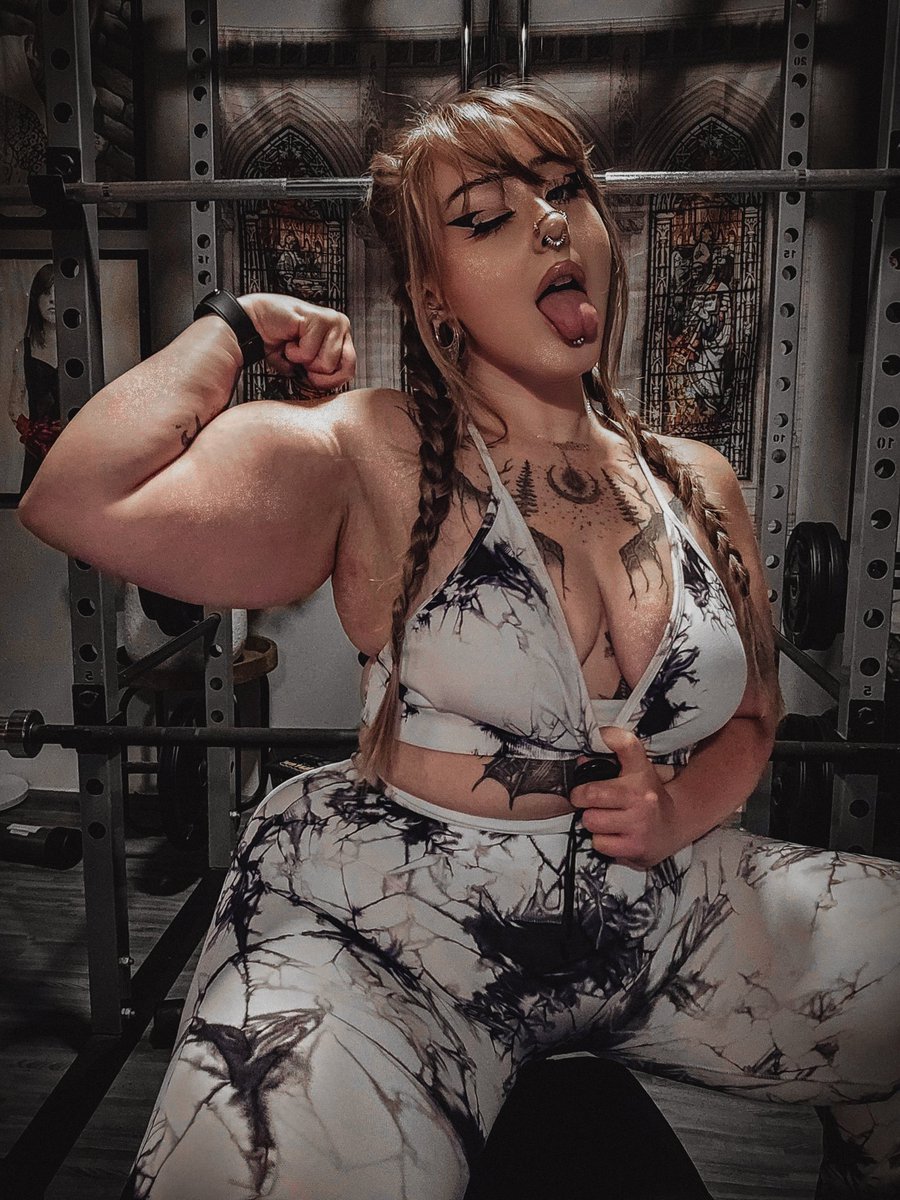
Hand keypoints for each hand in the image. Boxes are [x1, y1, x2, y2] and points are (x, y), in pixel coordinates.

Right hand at [238, 293, 355, 392]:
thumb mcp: (304, 364)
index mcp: (342, 337)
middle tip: (302, 358)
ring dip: (303, 360)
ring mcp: (332, 320)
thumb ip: (320, 375)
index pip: (349, 370)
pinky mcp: (317, 318)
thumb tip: (328, 385)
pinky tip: (289, 338)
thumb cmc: (279, 339)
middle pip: (342, 369)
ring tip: (294, 345)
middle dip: (317, 372)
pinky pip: (309, 352)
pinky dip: (293, 352)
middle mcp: (341, 326)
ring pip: (326, 363)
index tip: (310, 374)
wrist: (254, 323)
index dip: (328, 381)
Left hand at [570, 727, 682, 869]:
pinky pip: (600, 846)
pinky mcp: (636, 850)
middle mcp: (641, 801)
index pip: (608, 765)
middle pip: (589, 800)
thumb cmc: (648, 793)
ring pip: (591, 824)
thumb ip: (612, 752)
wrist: (676, 822)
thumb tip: (582, 761)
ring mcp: (639, 827)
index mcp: (639, 776)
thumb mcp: (636, 764)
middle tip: (595, 804)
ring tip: (608, 819)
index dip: (585, 779)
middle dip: (586, 803)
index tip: (583, 786)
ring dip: (594, 823)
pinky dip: (603, 842)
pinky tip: (615, 835)